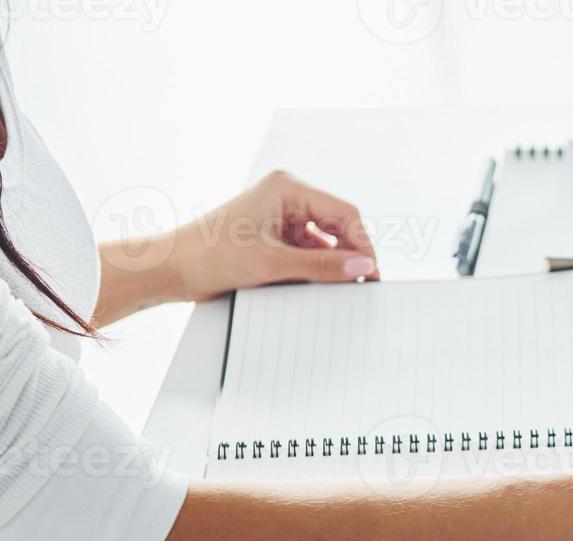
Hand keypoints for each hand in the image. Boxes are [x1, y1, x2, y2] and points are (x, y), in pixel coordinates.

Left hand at [168, 170, 378, 300]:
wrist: (171, 270)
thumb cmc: (208, 255)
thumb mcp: (272, 263)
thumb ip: (322, 266)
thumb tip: (362, 267)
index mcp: (287, 188)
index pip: (345, 213)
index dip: (363, 244)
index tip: (370, 274)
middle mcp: (287, 197)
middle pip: (339, 227)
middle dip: (349, 255)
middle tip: (360, 285)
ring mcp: (282, 218)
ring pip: (326, 243)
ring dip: (331, 265)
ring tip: (334, 288)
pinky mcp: (276, 238)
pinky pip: (310, 253)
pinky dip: (315, 271)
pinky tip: (315, 287)